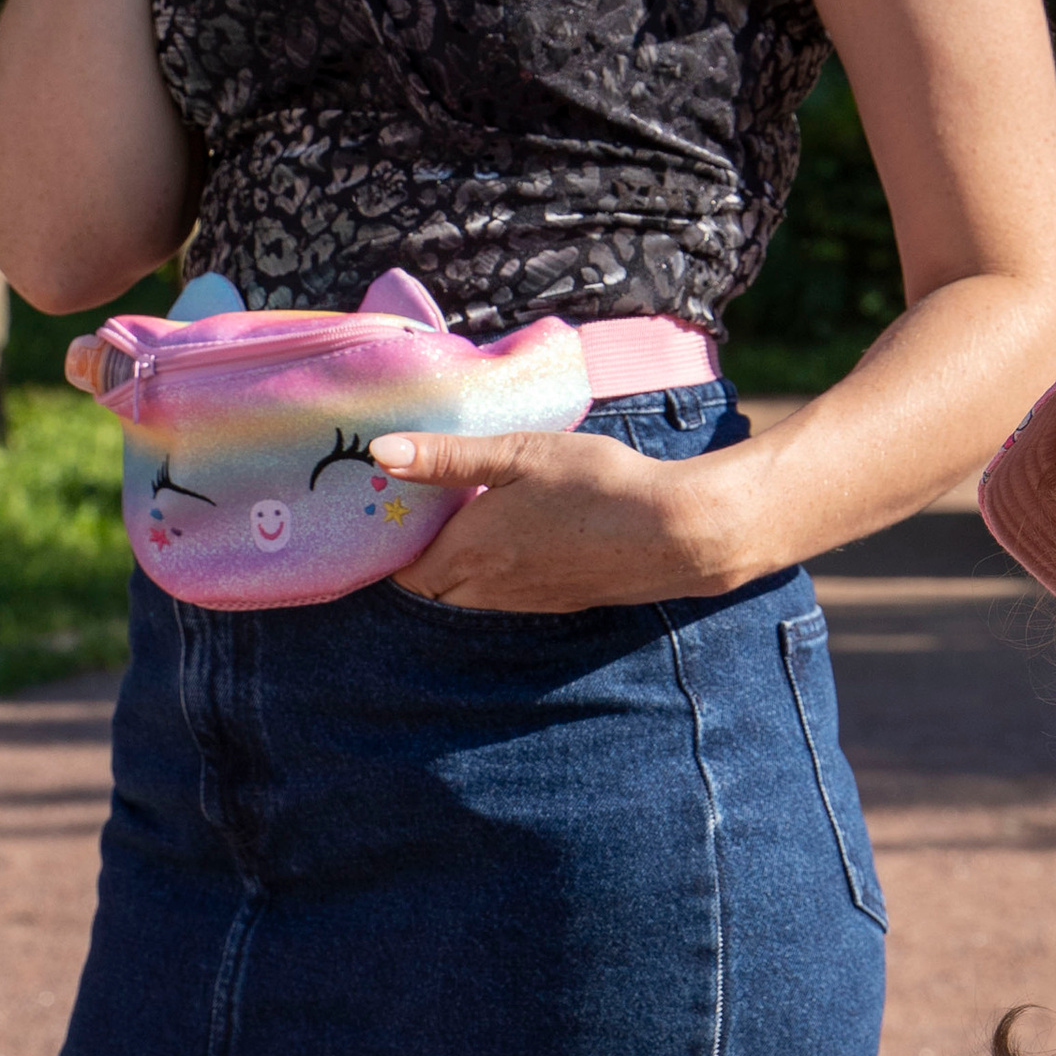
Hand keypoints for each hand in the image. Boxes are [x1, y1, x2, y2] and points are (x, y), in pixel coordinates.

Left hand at [373, 424, 759, 613]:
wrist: (674, 533)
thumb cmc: (595, 484)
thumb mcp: (518, 453)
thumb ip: (446, 457)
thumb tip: (381, 454)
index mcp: (469, 551)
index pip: (403, 571)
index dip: (393, 545)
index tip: (393, 509)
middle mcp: (488, 588)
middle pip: (430, 589)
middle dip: (420, 559)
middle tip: (425, 512)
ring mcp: (523, 601)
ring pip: (466, 597)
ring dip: (457, 568)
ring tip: (469, 521)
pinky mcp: (556, 602)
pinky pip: (504, 597)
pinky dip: (494, 575)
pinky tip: (518, 537)